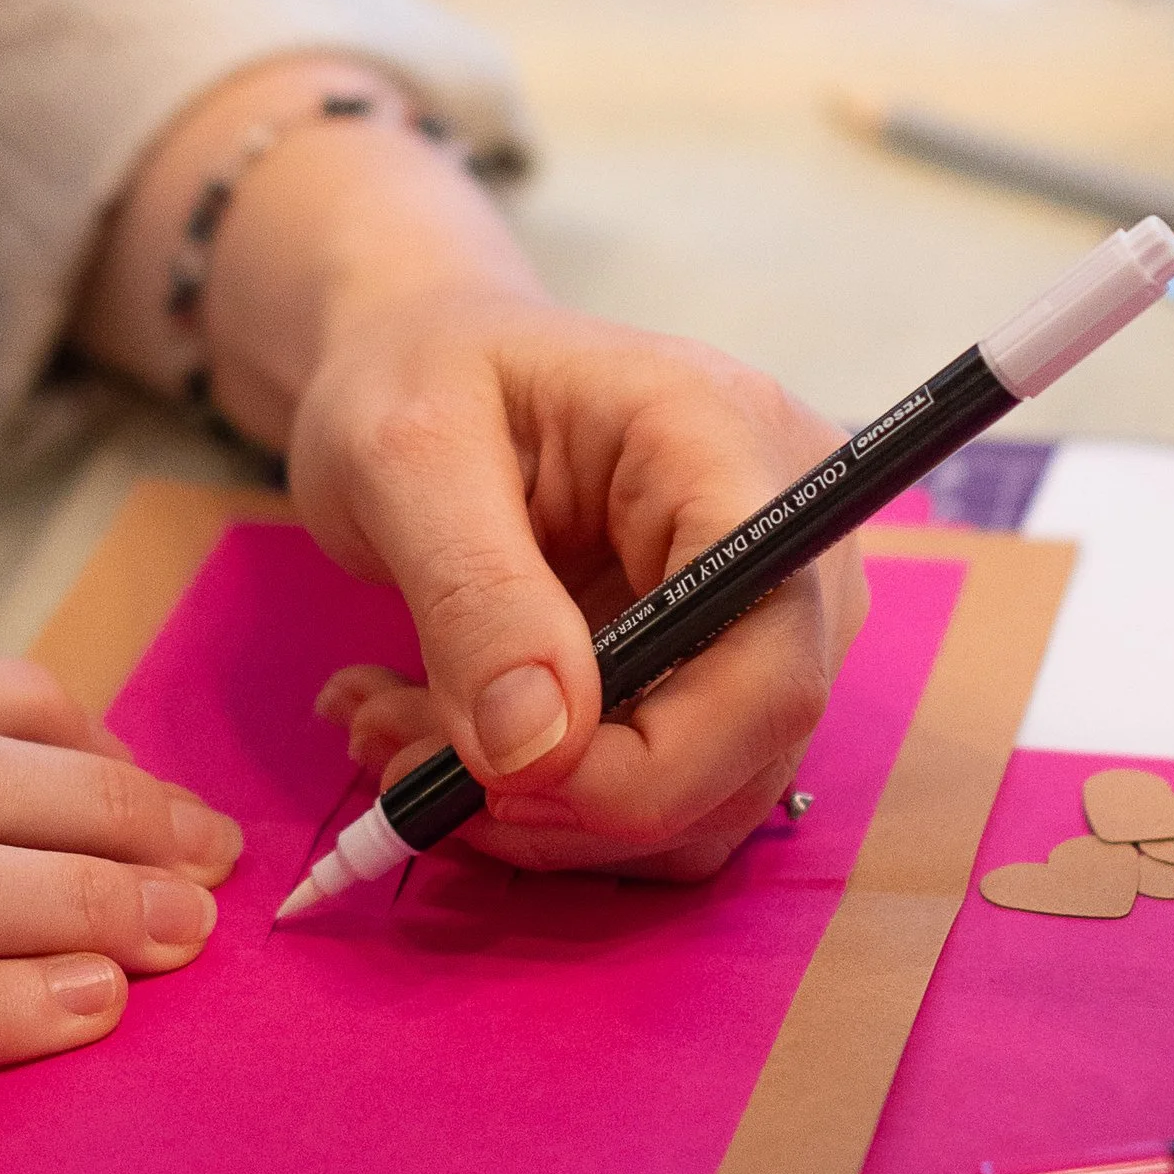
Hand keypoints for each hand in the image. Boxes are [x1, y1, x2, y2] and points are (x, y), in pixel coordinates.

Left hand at [82, 68, 865, 880]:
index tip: (488, 786)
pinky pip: (655, 789)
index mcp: (724, 444)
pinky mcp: (715, 672)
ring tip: (388, 729)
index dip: (651, 764)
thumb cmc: (416, 373)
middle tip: (392, 759)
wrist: (421, 362)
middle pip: (746, 745)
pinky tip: (429, 731)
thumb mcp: (404, 456)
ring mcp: (764, 613)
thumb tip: (535, 753)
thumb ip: (473, 594)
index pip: (767, 652)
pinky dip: (538, 800)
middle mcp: (786, 537)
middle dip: (565, 799)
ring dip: (533, 810)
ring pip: (697, 796)